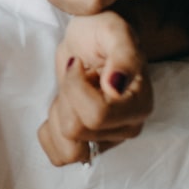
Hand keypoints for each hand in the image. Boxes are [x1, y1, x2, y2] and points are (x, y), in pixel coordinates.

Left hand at [37, 12, 152, 165]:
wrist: (90, 38)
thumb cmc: (103, 33)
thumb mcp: (114, 31)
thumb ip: (123, 55)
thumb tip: (117, 86)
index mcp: (139, 105)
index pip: (96, 116)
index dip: (75, 88)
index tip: (78, 64)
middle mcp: (126, 128)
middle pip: (76, 131)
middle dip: (66, 98)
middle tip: (76, 76)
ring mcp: (107, 140)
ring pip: (68, 150)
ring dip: (58, 116)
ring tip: (70, 92)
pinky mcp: (86, 144)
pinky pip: (59, 156)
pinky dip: (50, 132)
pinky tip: (61, 106)